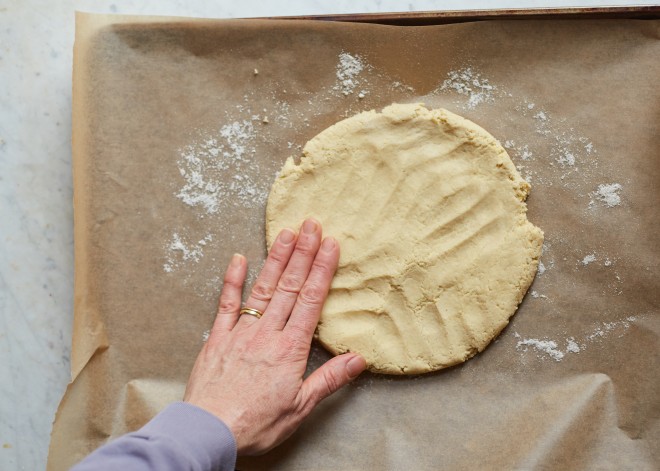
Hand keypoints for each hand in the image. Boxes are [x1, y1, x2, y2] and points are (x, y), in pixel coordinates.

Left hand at [183, 218, 366, 454]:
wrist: (209, 431)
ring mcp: (240, 332)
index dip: (321, 270)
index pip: (311, 300)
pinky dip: (232, 280)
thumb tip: (358, 359)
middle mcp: (267, 333)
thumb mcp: (300, 406)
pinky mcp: (217, 337)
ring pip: (263, 288)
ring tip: (285, 233)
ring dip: (275, 259)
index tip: (330, 245)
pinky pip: (226, 303)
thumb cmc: (256, 422)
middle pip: (289, 286)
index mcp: (290, 348)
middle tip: (311, 225)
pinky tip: (238, 259)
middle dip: (302, 253)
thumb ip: (329, 379)